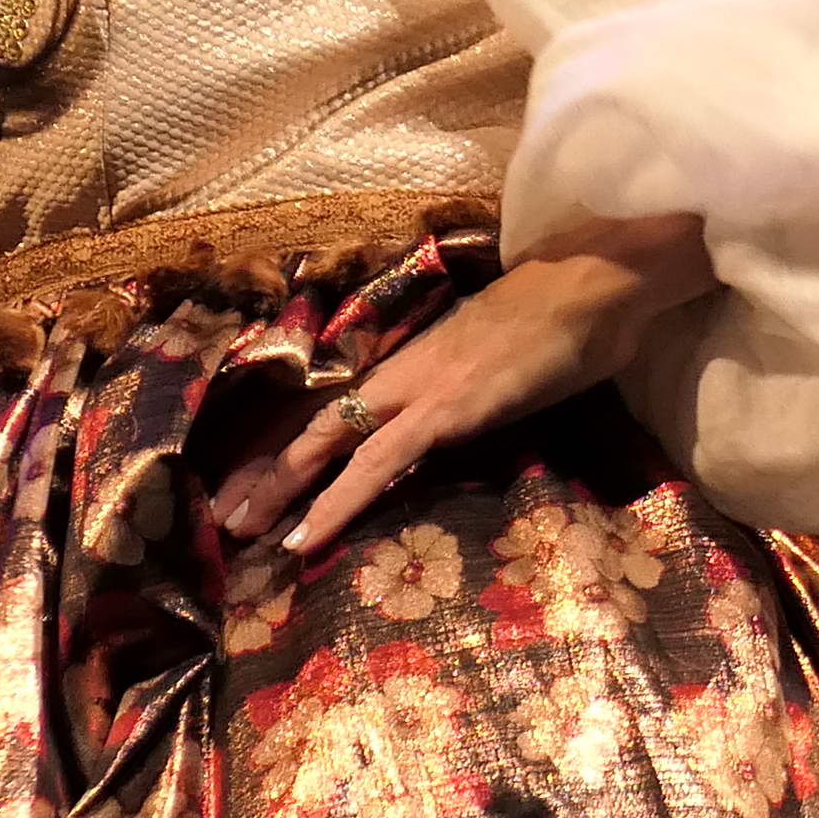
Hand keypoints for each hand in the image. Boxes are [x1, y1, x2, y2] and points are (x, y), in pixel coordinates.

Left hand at [210, 215, 711, 556]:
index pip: (337, 406)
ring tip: (238, 529)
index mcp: (416, 359)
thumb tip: (468, 410)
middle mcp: (404, 371)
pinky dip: (336, 501)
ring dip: (279, 489)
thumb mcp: (507, 359)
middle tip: (222, 514)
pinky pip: (377, 464)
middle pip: (314, 424)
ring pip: (327, 444)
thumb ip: (476, 386)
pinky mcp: (445, 411)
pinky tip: (306, 536)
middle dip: (264, 470)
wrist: (596, 281)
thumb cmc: (569, 317)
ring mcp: (420, 389)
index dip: (293, 443)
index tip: (255, 476)